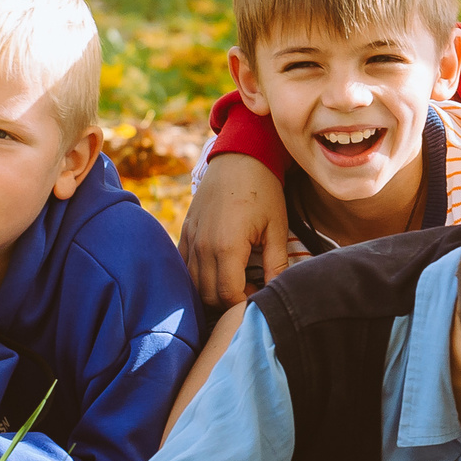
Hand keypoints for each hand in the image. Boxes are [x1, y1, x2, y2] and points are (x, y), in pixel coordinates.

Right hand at [180, 154, 289, 307]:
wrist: (240, 158)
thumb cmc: (263, 191)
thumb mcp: (276, 228)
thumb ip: (276, 264)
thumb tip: (277, 292)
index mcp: (226, 247)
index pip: (227, 295)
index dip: (244, 302)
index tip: (259, 294)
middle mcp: (203, 246)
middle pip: (207, 294)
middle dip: (229, 300)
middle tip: (250, 288)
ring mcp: (191, 238)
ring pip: (193, 283)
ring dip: (212, 290)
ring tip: (236, 279)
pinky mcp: (185, 231)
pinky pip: (183, 265)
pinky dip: (197, 275)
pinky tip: (217, 269)